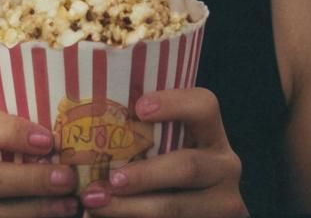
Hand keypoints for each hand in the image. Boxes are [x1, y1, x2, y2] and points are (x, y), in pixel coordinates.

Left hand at [78, 89, 246, 216]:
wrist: (197, 207)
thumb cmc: (169, 163)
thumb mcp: (169, 144)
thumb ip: (145, 133)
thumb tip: (86, 117)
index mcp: (211, 133)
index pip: (204, 106)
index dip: (174, 104)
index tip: (140, 108)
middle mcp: (224, 166)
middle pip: (189, 166)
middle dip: (146, 175)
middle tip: (111, 179)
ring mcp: (223, 202)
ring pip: (177, 207)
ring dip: (132, 208)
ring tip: (97, 203)